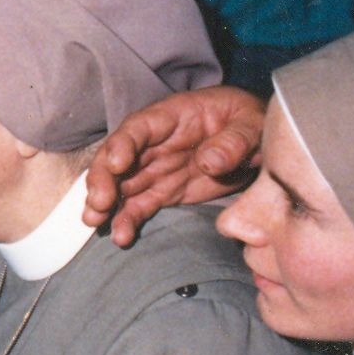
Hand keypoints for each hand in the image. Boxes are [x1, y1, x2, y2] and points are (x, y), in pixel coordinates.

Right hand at [83, 87, 264, 245]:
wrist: (258, 142)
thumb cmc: (250, 122)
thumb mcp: (251, 124)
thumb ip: (233, 141)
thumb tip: (209, 162)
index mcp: (170, 118)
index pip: (137, 128)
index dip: (122, 145)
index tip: (116, 164)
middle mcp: (152, 144)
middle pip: (116, 158)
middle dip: (103, 180)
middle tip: (99, 202)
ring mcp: (154, 170)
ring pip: (120, 186)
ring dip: (104, 204)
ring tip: (96, 223)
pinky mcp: (162, 192)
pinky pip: (138, 206)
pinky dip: (126, 220)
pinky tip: (121, 236)